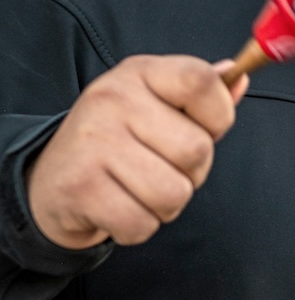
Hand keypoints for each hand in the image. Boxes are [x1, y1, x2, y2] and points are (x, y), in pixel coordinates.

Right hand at [26, 56, 246, 249]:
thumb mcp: (156, 104)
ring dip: (166, 205)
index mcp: (139, 72)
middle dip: (192, 173)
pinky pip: (143, 224)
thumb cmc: (119, 141)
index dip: (219, 116)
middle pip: (197, 149)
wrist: (51, 182)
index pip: (203, 82)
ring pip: (175, 193)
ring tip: (139, 189)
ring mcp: (94, 142)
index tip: (204, 129)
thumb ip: (201, 95)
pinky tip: (119, 207)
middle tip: (160, 167)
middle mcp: (113, 99)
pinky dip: (139, 227)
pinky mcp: (81, 187)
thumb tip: (238, 76)